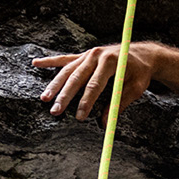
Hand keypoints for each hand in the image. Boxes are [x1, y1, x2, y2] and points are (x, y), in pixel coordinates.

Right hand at [32, 42, 166, 121]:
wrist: (143, 54)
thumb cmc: (140, 72)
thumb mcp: (135, 88)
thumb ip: (119, 104)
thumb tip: (104, 124)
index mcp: (111, 62)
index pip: (94, 85)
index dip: (86, 102)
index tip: (79, 117)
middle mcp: (96, 55)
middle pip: (76, 78)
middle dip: (64, 96)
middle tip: (55, 111)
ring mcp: (88, 54)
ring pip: (67, 70)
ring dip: (54, 84)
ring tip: (44, 98)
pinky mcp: (84, 55)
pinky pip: (64, 59)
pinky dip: (50, 61)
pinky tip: (35, 63)